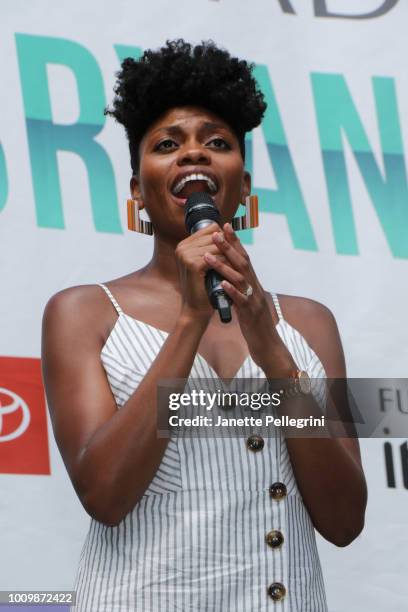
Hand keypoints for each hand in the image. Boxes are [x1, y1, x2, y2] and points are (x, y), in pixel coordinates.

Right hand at [175, 222, 229, 321]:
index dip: (224, 238)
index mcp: (184, 245)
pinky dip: (226, 265)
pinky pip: (216, 258)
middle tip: (237, 259)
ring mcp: (185, 255)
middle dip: (228, 247)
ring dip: (229, 256)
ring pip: (217, 247)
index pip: (211, 229)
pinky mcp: (192, 264)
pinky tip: (232, 271)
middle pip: (215, 236)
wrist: (195, 309)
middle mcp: (182, 247)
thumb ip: (211, 247)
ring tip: (236, 266)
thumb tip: (227, 230)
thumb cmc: (203, 287)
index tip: (232, 248)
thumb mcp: (205, 264)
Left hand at [203, 223, 296, 375]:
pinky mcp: (251, 314)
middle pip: (243, 263)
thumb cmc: (256, 325)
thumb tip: (228, 277)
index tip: (224, 227)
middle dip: (229, 246)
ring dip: (224, 265)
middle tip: (215, 232)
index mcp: (254, 284)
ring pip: (240, 278)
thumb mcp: (247, 303)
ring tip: (209, 255)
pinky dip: (232, 290)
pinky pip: (241, 300)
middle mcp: (256, 288)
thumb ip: (240, 289)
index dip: (235, 242)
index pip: (244, 259)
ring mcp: (254, 300)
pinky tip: (222, 283)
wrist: (269, 346)